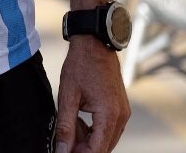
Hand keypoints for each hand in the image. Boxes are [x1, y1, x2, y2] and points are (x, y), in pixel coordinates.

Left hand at [54, 37, 130, 151]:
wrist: (95, 44)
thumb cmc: (81, 65)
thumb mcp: (68, 96)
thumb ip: (65, 126)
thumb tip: (62, 149)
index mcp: (109, 115)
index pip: (97, 150)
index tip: (65, 152)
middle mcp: (121, 117)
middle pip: (103, 147)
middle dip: (83, 148)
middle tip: (65, 139)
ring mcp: (123, 113)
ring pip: (106, 139)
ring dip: (88, 138)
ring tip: (70, 122)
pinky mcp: (121, 109)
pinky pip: (109, 128)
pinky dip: (94, 129)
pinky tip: (79, 118)